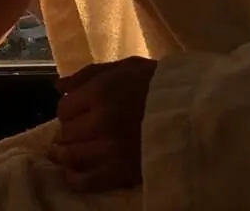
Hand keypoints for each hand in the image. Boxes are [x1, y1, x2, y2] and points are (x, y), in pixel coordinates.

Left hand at [48, 57, 156, 192]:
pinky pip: (85, 181)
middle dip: (70, 130)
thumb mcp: (125, 67)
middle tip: (81, 129)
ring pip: (71, 157)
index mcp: (102, 92)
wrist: (191, 110)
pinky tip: (75, 172)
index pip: (65, 108)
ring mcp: (109, 150)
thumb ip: (89, 75)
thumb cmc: (157, 84)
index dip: (69, 108)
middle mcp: (101, 121)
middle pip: (66, 133)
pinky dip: (74, 178)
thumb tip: (57, 86)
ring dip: (67, 154)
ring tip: (72, 150)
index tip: (78, 110)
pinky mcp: (119, 172)